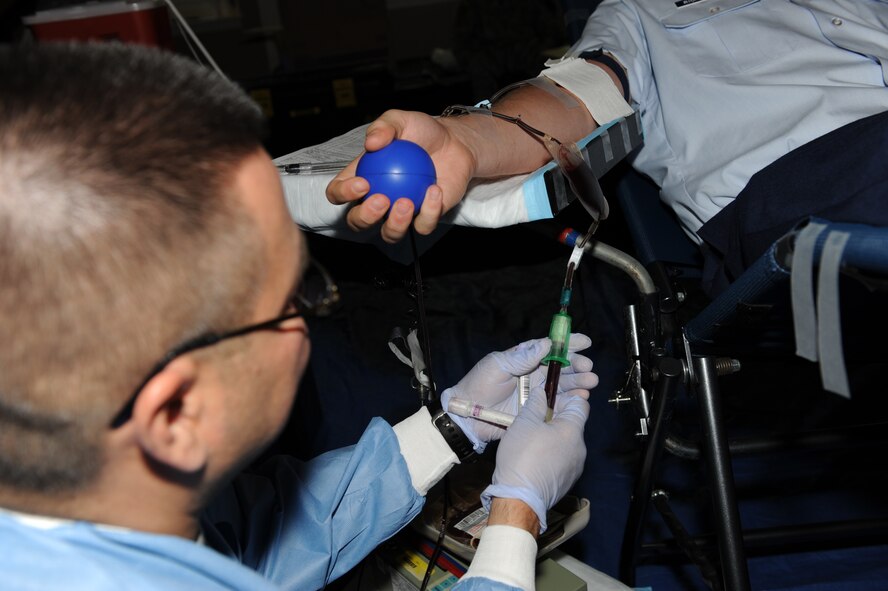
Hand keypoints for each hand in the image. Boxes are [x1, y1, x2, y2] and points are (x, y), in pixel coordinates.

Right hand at [325, 109, 476, 242]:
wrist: (453, 142)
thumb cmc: (421, 131)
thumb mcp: (400, 120)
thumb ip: (383, 126)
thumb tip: (372, 143)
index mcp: (361, 179)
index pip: (338, 193)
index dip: (342, 194)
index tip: (362, 183)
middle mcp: (377, 201)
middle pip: (358, 222)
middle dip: (365, 217)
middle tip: (382, 199)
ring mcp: (400, 214)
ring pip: (389, 233)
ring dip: (395, 224)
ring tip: (406, 202)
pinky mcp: (425, 218)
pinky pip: (423, 225)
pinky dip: (429, 211)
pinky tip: (435, 191)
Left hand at [440, 334, 597, 451]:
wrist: (466, 415)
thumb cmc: (478, 385)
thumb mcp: (497, 366)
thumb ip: (521, 357)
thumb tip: (546, 343)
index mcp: (523, 359)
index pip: (549, 348)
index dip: (567, 344)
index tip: (584, 342)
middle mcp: (532, 374)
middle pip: (560, 367)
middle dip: (576, 366)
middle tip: (588, 368)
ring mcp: (536, 393)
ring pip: (562, 385)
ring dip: (578, 382)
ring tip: (590, 382)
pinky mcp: (537, 411)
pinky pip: (557, 405)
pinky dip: (570, 401)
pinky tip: (581, 398)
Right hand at [481, 387, 588, 532]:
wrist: (520, 498)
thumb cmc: (522, 457)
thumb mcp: (524, 422)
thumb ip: (535, 404)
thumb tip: (541, 393)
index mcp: (573, 431)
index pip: (580, 404)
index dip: (563, 399)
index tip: (546, 402)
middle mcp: (580, 448)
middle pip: (572, 425)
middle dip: (554, 420)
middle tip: (534, 421)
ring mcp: (575, 467)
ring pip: (566, 444)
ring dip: (552, 439)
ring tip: (531, 441)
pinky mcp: (568, 480)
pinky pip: (562, 460)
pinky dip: (551, 456)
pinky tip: (533, 459)